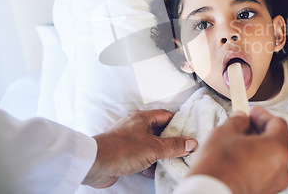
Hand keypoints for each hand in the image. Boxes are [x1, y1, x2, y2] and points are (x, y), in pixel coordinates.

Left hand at [83, 109, 197, 187]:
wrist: (95, 164)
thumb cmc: (122, 150)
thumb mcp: (153, 148)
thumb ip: (173, 146)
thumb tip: (192, 143)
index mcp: (142, 118)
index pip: (165, 116)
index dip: (178, 123)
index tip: (189, 132)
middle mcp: (135, 126)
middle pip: (159, 131)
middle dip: (171, 141)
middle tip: (184, 149)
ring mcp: (129, 140)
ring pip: (150, 145)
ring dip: (160, 154)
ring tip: (172, 162)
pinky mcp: (123, 154)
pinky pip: (141, 156)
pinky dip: (148, 163)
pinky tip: (153, 172)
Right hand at [187, 106, 287, 193]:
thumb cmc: (218, 167)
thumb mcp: (225, 132)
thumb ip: (238, 121)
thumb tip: (241, 119)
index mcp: (277, 149)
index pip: (278, 124)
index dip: (263, 115)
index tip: (252, 112)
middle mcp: (282, 168)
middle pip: (277, 141)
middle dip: (260, 130)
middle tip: (245, 124)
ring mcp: (275, 183)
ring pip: (271, 157)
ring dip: (258, 146)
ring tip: (238, 141)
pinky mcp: (265, 192)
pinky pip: (265, 171)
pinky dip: (256, 162)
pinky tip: (239, 157)